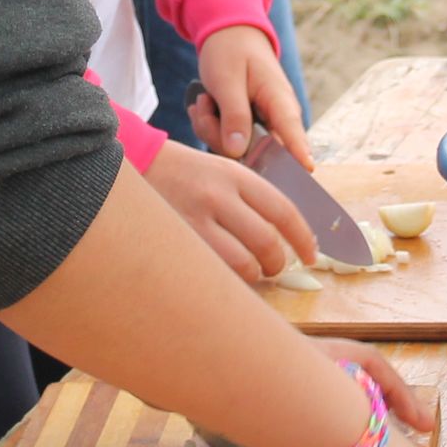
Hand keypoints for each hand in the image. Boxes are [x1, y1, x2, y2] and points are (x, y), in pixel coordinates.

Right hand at [142, 141, 315, 281]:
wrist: (134, 168)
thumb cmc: (184, 175)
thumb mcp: (221, 170)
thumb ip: (251, 197)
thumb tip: (286, 233)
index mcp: (235, 175)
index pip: (283, 210)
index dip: (303, 237)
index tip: (311, 255)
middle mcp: (217, 196)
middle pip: (267, 242)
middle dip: (278, 262)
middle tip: (276, 267)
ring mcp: (194, 220)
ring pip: (242, 263)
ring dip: (254, 275)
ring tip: (252, 273)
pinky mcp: (176, 241)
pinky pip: (215, 271)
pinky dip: (228, 279)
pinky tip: (226, 274)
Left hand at [192, 26, 310, 163]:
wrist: (229, 36)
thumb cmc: (232, 52)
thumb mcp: (227, 80)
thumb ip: (234, 115)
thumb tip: (238, 152)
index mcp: (280, 102)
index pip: (294, 135)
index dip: (299, 157)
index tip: (308, 172)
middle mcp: (277, 119)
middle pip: (255, 152)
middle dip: (220, 136)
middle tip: (204, 105)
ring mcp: (262, 126)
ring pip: (235, 150)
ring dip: (210, 128)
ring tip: (204, 100)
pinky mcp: (248, 129)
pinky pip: (226, 142)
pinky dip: (210, 126)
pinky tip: (206, 106)